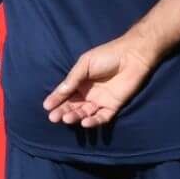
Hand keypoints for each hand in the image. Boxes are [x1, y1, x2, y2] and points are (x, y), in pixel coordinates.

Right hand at [44, 34, 158, 128]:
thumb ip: (73, 79)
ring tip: (66, 119)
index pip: (65, 93)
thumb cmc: (107, 55)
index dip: (56, 100)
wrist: (132, 55)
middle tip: (53, 118)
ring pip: (85, 113)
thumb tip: (58, 93)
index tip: (46, 107)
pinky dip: (93, 122)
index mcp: (80, 82)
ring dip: (75, 117)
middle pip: (73, 106)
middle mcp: (88, 93)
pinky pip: (102, 117)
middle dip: (62, 111)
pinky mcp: (113, 107)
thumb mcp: (85, 64)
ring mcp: (100, 101)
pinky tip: (85, 123)